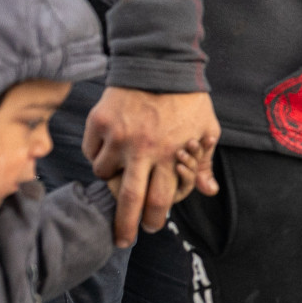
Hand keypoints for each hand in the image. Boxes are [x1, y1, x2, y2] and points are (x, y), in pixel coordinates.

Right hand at [85, 88, 219, 246]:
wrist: (158, 63)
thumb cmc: (187, 99)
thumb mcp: (207, 129)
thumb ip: (205, 163)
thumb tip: (209, 191)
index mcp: (170, 155)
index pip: (160, 201)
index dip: (154, 219)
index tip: (150, 227)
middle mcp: (142, 150)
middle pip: (128, 200)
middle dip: (124, 226)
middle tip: (121, 239)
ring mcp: (117, 137)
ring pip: (103, 174)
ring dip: (109, 179)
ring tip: (118, 174)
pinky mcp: (99, 123)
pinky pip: (92, 151)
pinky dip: (98, 155)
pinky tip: (108, 150)